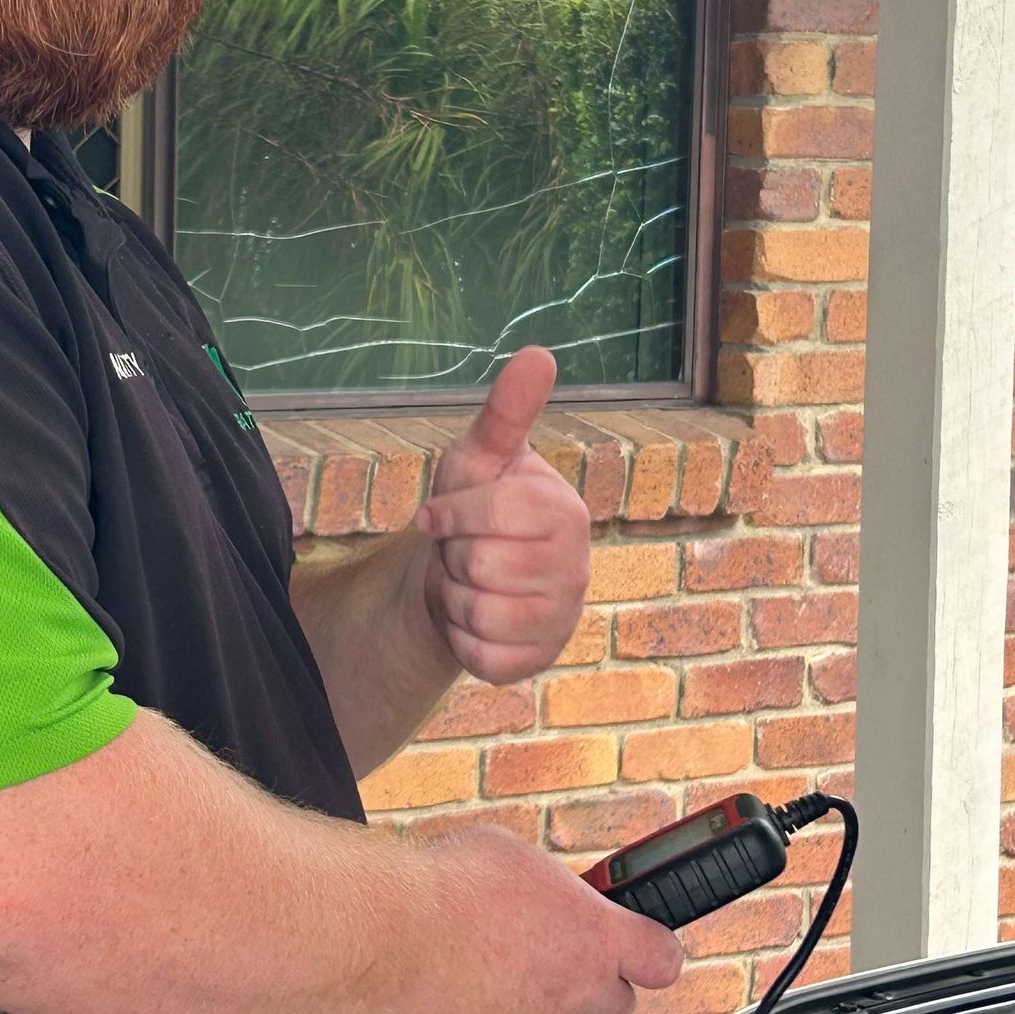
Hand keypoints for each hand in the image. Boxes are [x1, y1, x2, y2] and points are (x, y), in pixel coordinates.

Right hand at [393, 823, 684, 1013]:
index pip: (662, 959)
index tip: (641, 946)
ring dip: (538, 1009)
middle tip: (558, 958)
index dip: (652, 954)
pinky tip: (456, 991)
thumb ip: (545, 887)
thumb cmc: (449, 887)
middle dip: (594, 986)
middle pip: (617, 1006)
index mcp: (595, 936)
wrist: (393, 937)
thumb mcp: (513, 858)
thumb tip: (540, 891)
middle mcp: (574, 990)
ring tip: (495, 973)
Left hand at [414, 346, 589, 684]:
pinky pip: (479, 655)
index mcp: (566, 512)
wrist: (459, 576)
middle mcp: (576, 568)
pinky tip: (471, 618)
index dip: (450, 514)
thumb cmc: (472, 505)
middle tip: (461, 551)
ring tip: (466, 581)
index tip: (437, 514)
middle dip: (452, 556)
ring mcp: (561, 619)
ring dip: (451, 596)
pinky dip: (458, 636)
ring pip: (476, 612)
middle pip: (480, 566)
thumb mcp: (478, 456)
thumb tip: (538, 352)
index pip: (494, 513)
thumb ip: (507, 410)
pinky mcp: (536, 661)